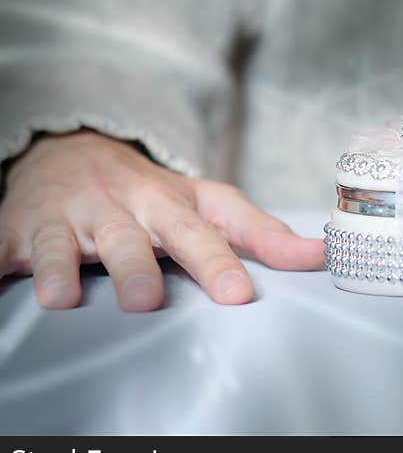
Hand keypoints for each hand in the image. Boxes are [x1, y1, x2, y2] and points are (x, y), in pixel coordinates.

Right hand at [0, 131, 324, 310]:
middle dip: (137, 267)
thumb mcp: (208, 204)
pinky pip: (5, 245)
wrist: (73, 152)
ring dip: (64, 267)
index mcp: (171, 205)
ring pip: (66, 243)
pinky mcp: (20, 229)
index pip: (203, 232)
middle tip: (147, 300)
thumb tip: (320, 256)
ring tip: (64, 299)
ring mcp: (70, 218)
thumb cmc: (150, 194)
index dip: (222, 262)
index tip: (239, 294)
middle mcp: (122, 209)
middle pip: (132, 240)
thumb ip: (261, 233)